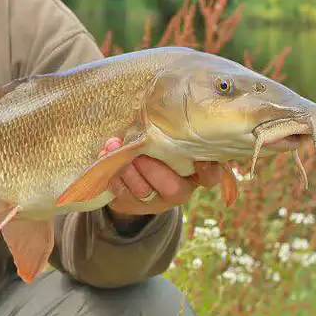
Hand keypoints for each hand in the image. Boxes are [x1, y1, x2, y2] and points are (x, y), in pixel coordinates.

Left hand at [98, 137, 220, 217]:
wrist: (133, 182)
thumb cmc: (158, 153)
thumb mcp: (169, 145)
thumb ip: (168, 135)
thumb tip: (154, 110)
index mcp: (194, 175)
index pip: (209, 177)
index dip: (208, 170)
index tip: (201, 159)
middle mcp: (179, 192)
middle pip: (173, 188)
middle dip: (153, 168)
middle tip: (140, 152)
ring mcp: (155, 202)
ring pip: (143, 191)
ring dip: (128, 168)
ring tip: (116, 146)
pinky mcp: (132, 205)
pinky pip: (121, 192)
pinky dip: (112, 173)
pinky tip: (105, 155)